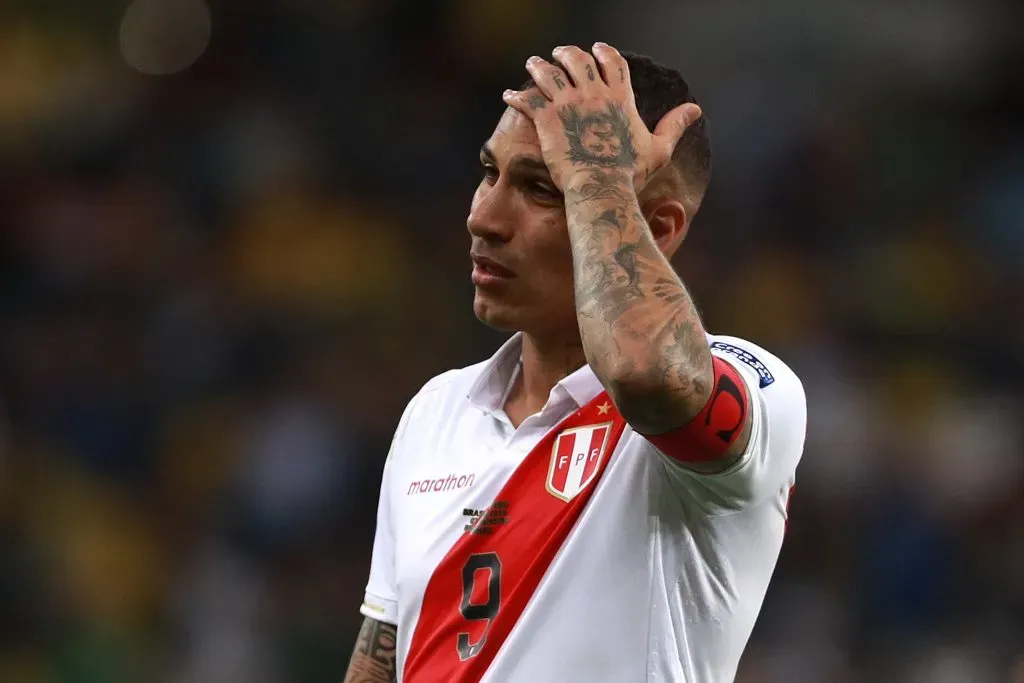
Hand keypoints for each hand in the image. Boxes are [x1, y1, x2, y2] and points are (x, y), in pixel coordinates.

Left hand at [503, 43, 701, 194]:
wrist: (601, 188)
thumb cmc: (630, 174)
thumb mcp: (659, 148)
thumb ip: (675, 125)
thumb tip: (696, 110)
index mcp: (619, 97)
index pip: (613, 62)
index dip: (605, 52)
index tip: (598, 48)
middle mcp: (593, 94)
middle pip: (579, 60)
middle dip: (568, 53)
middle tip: (560, 53)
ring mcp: (569, 103)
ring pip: (549, 73)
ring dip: (539, 66)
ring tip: (533, 64)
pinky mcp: (547, 118)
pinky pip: (527, 99)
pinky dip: (516, 96)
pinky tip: (508, 95)